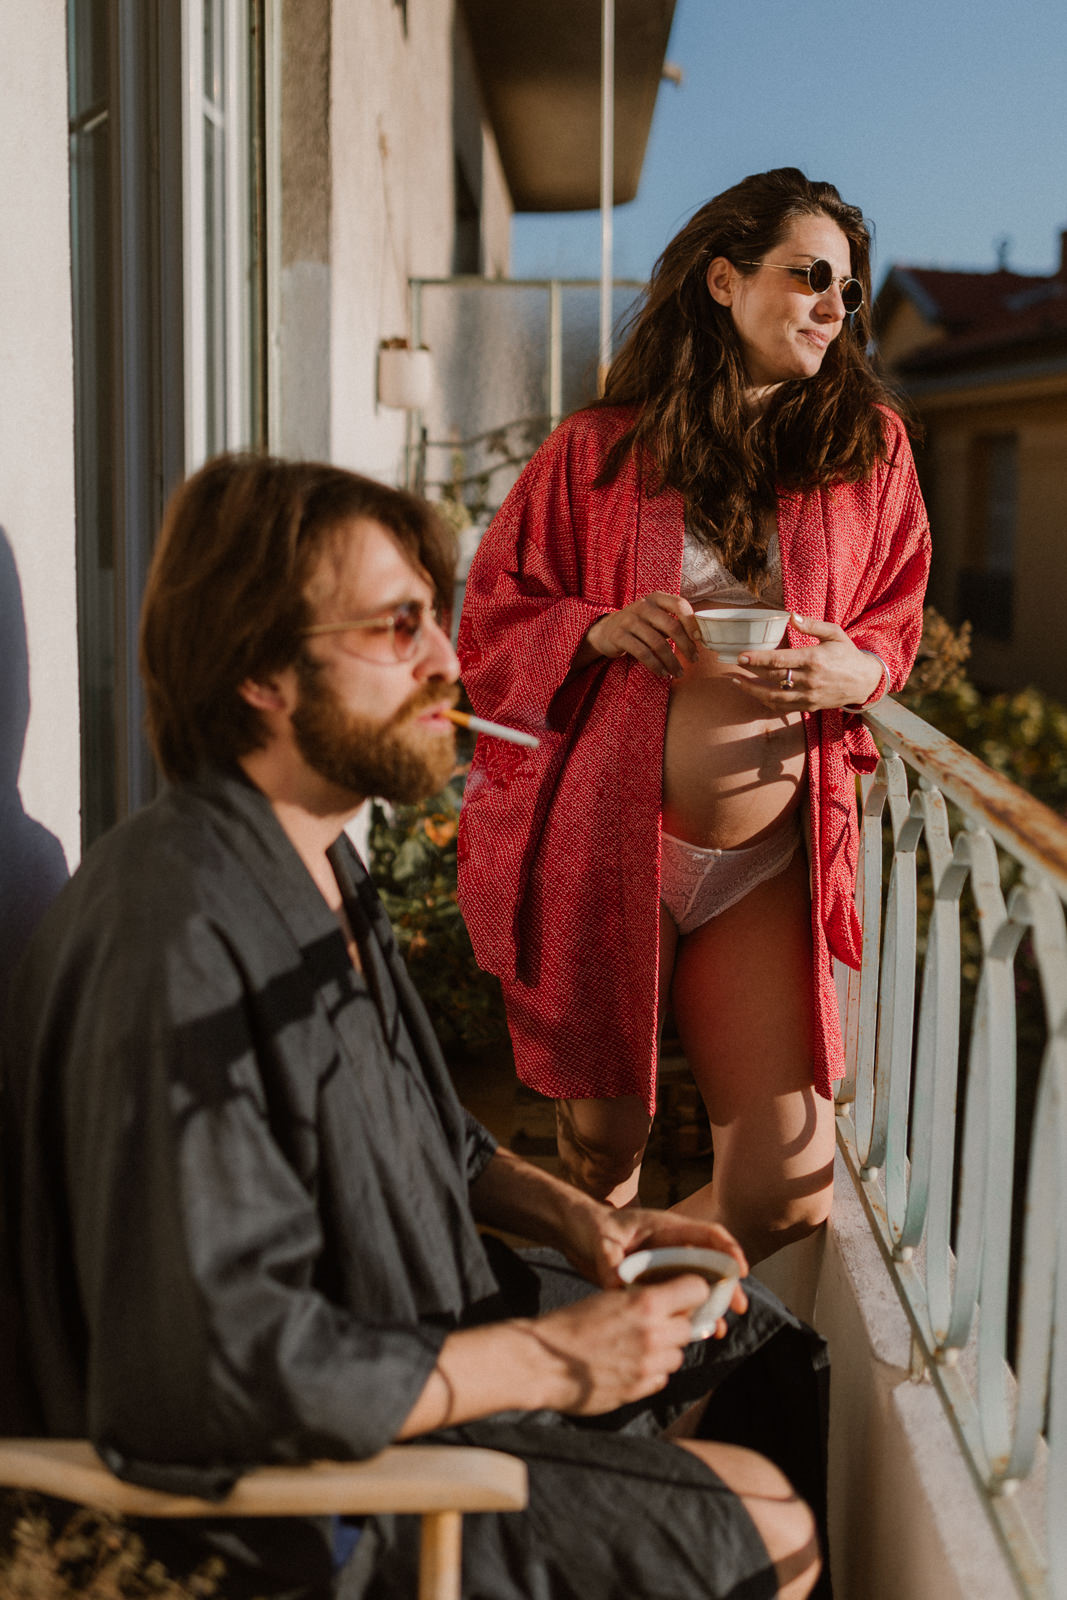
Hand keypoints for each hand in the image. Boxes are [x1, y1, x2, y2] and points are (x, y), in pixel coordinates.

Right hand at [527, 1275, 712, 1413]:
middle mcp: (654, 1334)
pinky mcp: (640, 1390)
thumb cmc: (569, 1324)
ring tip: (634, 1346)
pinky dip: (650, 1373)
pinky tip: (627, 1366)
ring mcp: (648, 1365)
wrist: (540, 1362)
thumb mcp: (608, 1298)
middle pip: (690, 1326)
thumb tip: (673, 1306)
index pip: (697, 1290)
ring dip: (664, 1350)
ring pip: (677, 1354)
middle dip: (676, 1324)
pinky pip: (661, 1378)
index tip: (686, 1295)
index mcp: (645, 1303)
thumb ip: (644, 1302)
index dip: (693, 1291)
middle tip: (653, 1323)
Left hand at [558, 1202, 748, 1335]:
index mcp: (666, 1229)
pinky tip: (694, 1332)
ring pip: (696, 1285)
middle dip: (727, 1285)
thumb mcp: (601, 1240)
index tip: (740, 1271)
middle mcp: (671, 1246)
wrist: (575, 1232)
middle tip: (739, 1308)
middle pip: (709, 1264)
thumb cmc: (590, 1227)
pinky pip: (677, 1298)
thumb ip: (610, 1261)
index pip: (708, 1234)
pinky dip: (687, 1313)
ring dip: (709, 1305)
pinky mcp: (653, 1281)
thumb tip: (616, 1286)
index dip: (728, 1250)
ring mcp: (663, 1264)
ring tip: (719, 1329)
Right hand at [584, 594, 699, 679]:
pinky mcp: (619, 636)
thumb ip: (674, 622)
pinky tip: (662, 672)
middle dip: (686, 646)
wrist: (606, 631)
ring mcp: (629, 620)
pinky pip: (643, 653)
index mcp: (656, 598)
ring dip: (671, 661)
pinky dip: (655, 665)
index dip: (692, 622)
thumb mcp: (656, 617)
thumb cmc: (640, 626)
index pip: (679, 604)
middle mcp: (643, 606)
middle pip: (671, 626)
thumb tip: (700, 638)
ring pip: (658, 644)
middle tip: (693, 660)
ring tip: (678, 672)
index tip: (699, 639)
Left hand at [726, 613, 884, 711]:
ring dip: (752, 690)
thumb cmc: (847, 654)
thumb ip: (812, 625)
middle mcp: (809, 680)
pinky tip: (756, 693)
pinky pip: (783, 706)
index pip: (779, 660)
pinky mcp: (810, 706)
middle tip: (733, 664)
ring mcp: (809, 696)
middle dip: (749, 671)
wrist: (865, 681)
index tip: (740, 656)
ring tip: (737, 682)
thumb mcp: (834, 634)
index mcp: (813, 659)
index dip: (757, 659)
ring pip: (773, 696)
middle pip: (772, 677)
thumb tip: (791, 615)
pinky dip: (767, 701)